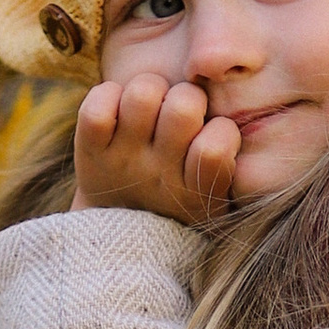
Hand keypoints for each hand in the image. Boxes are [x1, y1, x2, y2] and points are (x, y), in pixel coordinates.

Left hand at [71, 75, 241, 224]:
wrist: (119, 240)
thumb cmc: (179, 204)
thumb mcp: (217, 200)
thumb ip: (231, 161)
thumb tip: (237, 92)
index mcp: (198, 193)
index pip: (217, 144)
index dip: (222, 130)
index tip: (213, 139)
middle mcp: (159, 178)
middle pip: (183, 106)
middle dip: (188, 96)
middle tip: (181, 112)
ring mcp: (122, 162)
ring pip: (143, 93)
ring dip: (152, 88)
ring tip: (151, 106)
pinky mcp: (90, 151)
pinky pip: (98, 105)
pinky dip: (108, 94)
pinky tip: (119, 108)